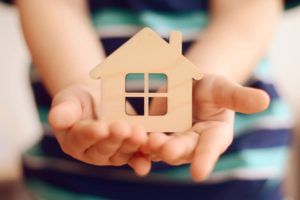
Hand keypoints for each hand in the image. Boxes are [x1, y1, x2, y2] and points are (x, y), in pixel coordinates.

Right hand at [48, 84, 150, 175]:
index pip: (81, 138)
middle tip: (123, 128)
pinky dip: (143, 158)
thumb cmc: (81, 101)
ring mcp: (112, 154)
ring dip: (131, 145)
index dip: (91, 134)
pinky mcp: (129, 152)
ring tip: (139, 133)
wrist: (99, 101)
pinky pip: (136, 157)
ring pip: (122, 153)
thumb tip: (55, 118)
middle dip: (114, 139)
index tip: (100, 127)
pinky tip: (150, 155)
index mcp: (74, 141)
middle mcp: (93, 152)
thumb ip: (64, 110)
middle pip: (104, 148)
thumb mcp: (69, 100)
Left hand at [148, 74, 269, 180]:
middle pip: (183, 149)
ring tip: (147, 140)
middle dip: (175, 150)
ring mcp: (171, 137)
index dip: (206, 160)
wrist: (189, 83)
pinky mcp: (153, 129)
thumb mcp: (224, 88)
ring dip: (152, 146)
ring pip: (160, 145)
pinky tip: (130, 133)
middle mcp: (191, 142)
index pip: (211, 149)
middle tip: (166, 149)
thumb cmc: (211, 88)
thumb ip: (239, 97)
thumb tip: (265, 100)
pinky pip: (144, 136)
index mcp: (213, 136)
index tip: (199, 174)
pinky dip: (138, 137)